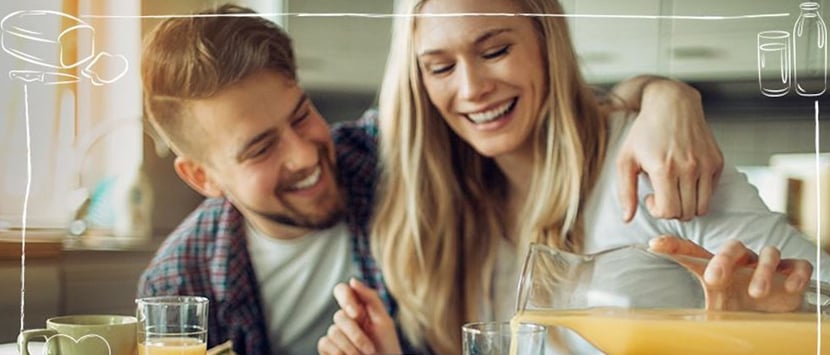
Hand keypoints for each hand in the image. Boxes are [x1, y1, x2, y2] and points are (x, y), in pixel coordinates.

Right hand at [317, 278, 401, 354]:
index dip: (345, 298)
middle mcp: (344, 318)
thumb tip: (352, 280)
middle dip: (357, 336)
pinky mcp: (327, 348)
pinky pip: (324, 343)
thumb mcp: (384, 320)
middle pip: (339, 316)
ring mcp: (334, 333)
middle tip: (370, 350)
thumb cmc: (386, 346)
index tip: (356, 314)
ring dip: (351, 348)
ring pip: (333, 332)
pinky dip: (339, 354)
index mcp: (357, 307)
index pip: (341, 290)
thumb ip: (371, 298)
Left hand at [614, 78, 723, 221]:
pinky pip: (712, 192)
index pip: (669, 211)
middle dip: (671, 210)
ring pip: (702, 207)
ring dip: (687, 206)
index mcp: (664, 168)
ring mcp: (706, 164)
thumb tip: (627, 219)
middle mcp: (689, 167)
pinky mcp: (717, 161)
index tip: (650, 197)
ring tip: (674, 191)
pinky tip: (685, 179)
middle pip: (686, 213)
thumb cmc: (645, 132)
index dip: (657, 211)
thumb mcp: (625, 160)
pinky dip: (699, 193)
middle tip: (661, 194)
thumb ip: (625, 192)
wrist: (672, 104)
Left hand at [649, 236, 811, 311]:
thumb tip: (667, 324)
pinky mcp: (792, 273)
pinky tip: (789, 287)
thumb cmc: (737, 310)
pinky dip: (795, 274)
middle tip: (714, 279)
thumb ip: (693, 313)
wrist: (771, 319)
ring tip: (755, 294)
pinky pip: (797, 265)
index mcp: (718, 268)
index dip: (674, 246)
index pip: (694, 251)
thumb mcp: (713, 311)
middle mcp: (742, 262)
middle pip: (734, 247)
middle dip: (723, 259)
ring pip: (767, 254)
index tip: (654, 245)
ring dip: (762, 271)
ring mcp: (767, 266)